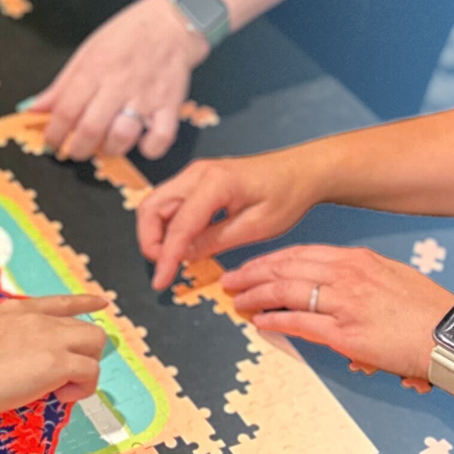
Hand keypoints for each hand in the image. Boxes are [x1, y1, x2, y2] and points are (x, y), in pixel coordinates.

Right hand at [0, 294, 109, 416]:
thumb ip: (5, 345)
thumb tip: (16, 367)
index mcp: (16, 311)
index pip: (60, 302)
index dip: (85, 303)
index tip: (101, 303)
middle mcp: (37, 318)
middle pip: (86, 328)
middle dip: (82, 354)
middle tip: (64, 380)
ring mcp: (49, 337)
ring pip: (95, 344)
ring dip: (85, 370)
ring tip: (61, 390)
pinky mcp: (56, 361)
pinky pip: (91, 372)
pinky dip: (82, 388)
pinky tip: (60, 397)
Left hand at [27, 0, 207, 161]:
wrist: (171, 22)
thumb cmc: (126, 36)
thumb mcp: (87, 53)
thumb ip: (61, 86)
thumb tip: (33, 109)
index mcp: (94, 69)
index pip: (66, 110)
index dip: (54, 133)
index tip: (52, 141)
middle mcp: (118, 83)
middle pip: (90, 129)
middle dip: (77, 149)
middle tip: (75, 150)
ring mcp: (146, 95)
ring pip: (122, 137)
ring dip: (109, 149)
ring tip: (106, 145)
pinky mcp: (170, 104)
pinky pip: (161, 137)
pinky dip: (149, 148)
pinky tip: (140, 143)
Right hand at [137, 150, 320, 290]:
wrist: (303, 170)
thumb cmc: (287, 195)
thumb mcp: (256, 227)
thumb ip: (215, 241)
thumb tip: (183, 255)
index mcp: (215, 183)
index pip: (178, 225)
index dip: (166, 257)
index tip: (160, 282)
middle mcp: (197, 173)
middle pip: (152, 207)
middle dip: (150, 241)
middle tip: (165, 268)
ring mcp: (195, 174)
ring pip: (157, 204)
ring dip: (157, 233)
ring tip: (174, 258)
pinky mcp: (198, 180)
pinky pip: (170, 202)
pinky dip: (168, 225)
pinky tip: (184, 244)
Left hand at [221, 245, 453, 380]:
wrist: (451, 336)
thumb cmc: (428, 312)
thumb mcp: (393, 277)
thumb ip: (360, 276)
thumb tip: (335, 284)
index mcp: (357, 260)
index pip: (301, 253)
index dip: (271, 260)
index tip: (252, 266)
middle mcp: (347, 275)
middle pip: (285, 268)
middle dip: (252, 273)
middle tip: (230, 280)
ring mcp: (344, 303)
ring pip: (285, 292)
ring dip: (255, 296)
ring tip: (236, 301)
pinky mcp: (344, 333)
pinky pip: (298, 322)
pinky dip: (274, 320)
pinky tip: (258, 321)